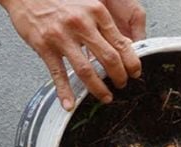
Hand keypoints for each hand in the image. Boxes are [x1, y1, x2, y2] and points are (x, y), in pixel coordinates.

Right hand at [0, 0, 146, 110]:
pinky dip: (65, 92)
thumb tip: (123, 46)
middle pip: (109, 58)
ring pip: (86, 70)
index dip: (131, 62)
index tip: (135, 72)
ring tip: (105, 97)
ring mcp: (62, 36)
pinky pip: (58, 74)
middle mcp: (81, 24)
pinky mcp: (45, 46)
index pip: (121, 43)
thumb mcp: (87, 4)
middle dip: (119, 77)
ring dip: (98, 88)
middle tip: (122, 85)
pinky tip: (69, 103)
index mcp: (96, 12)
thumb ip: (103, 24)